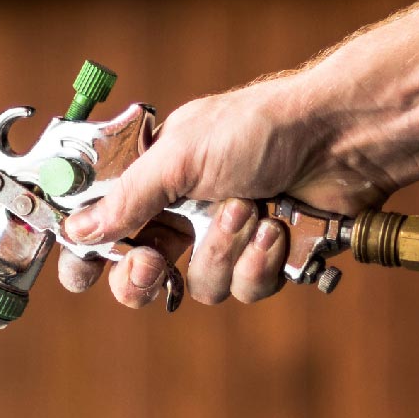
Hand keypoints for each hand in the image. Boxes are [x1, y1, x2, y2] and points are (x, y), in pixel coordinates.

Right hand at [56, 71, 394, 306]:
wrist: (342, 139)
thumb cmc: (260, 129)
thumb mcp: (179, 157)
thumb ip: (126, 199)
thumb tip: (77, 231)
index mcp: (152, 181)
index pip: (100, 228)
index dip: (87, 256)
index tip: (83, 274)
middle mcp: (182, 213)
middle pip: (138, 275)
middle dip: (141, 278)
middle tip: (152, 265)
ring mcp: (223, 239)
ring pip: (196, 286)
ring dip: (222, 251)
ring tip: (248, 210)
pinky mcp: (264, 260)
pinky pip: (243, 289)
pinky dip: (259, 261)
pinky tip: (276, 228)